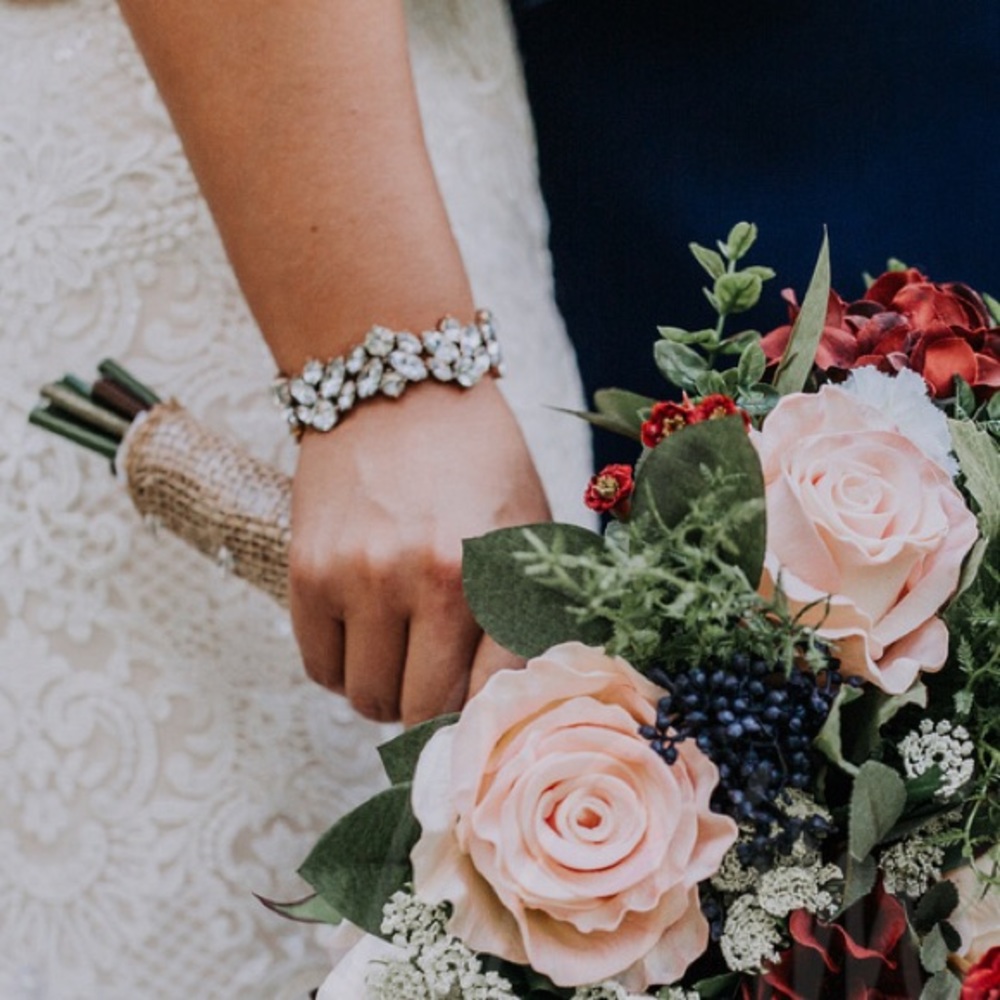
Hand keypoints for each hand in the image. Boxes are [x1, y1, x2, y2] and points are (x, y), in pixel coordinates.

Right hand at [288, 378, 549, 724]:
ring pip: (367, 699)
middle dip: (434, 709)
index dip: (487, 720)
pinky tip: (362, 634)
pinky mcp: (307, 571)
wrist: (399, 387)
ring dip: (385, 691)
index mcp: (497, 572)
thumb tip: (509, 704)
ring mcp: (360, 577)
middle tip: (437, 681)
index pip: (491, 697)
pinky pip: (319, 667)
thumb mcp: (528, 532)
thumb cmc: (479, 462)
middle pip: (423, 711)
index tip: (481, 726)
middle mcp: (427, 581)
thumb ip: (525, 616)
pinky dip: (342, 667)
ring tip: (399, 652)